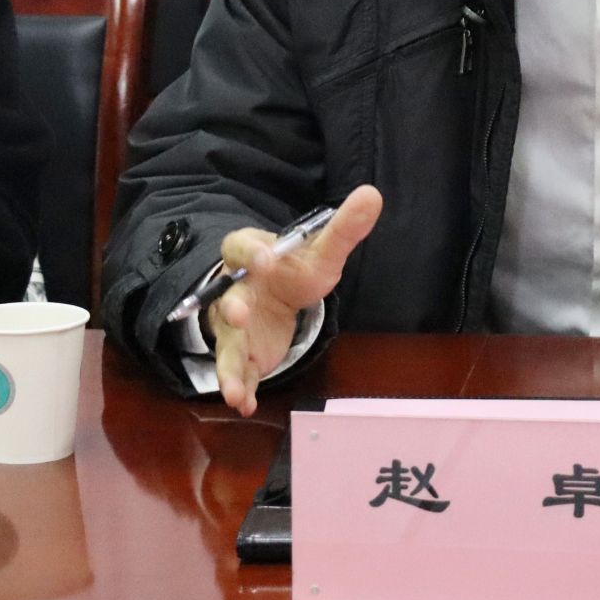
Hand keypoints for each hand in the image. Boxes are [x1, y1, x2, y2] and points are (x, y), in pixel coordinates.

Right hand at [207, 185, 382, 415]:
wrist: (278, 293)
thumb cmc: (294, 267)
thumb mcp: (322, 250)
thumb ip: (344, 228)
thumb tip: (373, 194)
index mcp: (251, 254)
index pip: (242, 246)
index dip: (253, 251)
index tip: (268, 257)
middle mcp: (235, 289)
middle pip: (228, 298)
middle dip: (232, 307)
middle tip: (240, 312)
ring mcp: (235, 325)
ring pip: (227, 344)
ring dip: (228, 366)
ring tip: (233, 390)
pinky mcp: (243, 353)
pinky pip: (238, 371)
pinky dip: (241, 387)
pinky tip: (246, 404)